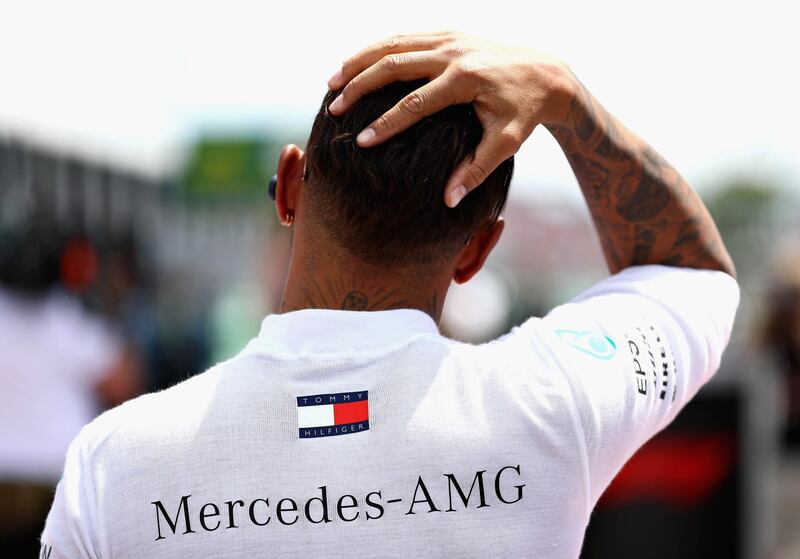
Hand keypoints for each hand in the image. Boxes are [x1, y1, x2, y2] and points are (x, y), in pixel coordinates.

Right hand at [327, 32, 572, 206]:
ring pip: (392, 44)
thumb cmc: (525, 113)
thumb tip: (448, 201)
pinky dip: (375, 49)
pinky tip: (356, 65)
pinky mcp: (447, 33)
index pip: (414, 103)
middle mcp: (453, 52)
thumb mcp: (506, 144)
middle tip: (334, 108)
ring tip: (332, 83)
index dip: (385, 123)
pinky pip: (403, 37)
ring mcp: (449, 38)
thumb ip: (476, 171)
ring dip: (359, 62)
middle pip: (393, 65)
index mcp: (465, 79)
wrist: (547, 73)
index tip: (361, 142)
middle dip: (359, 86)